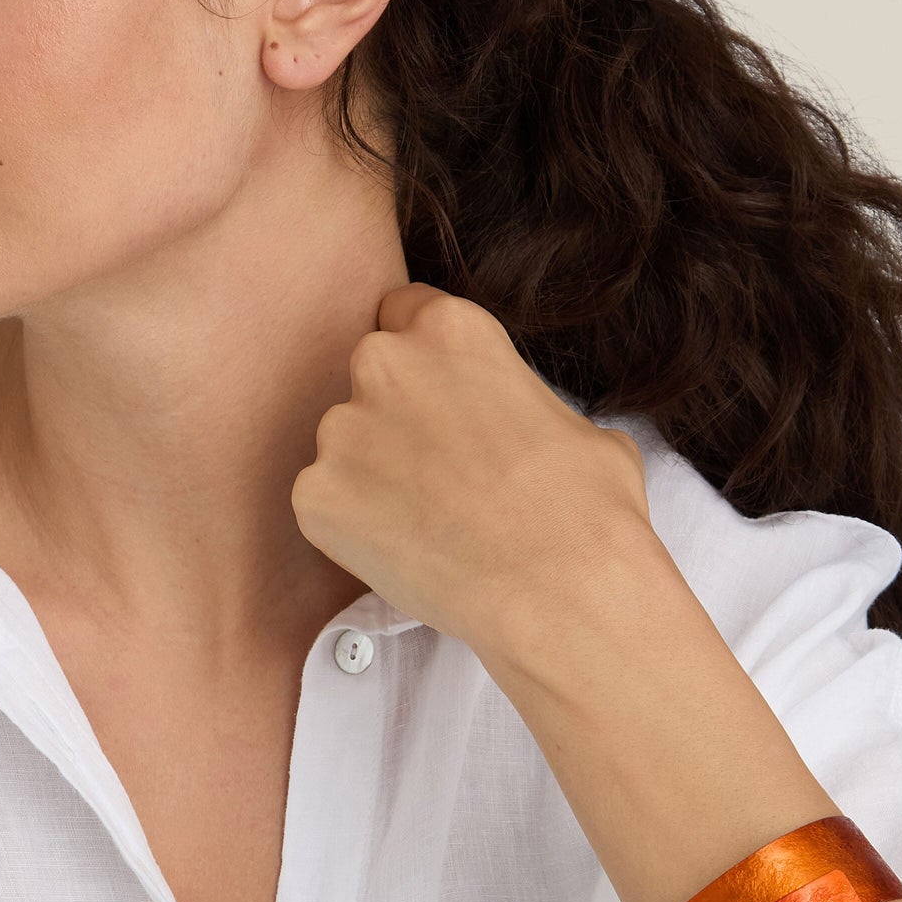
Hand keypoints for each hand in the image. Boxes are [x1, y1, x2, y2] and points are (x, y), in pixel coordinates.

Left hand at [290, 280, 655, 654]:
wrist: (556, 589)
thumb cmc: (587, 509)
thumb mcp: (578, 423)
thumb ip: (524, 406)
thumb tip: (527, 432)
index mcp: (450, 330)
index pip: (404, 312)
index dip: (423, 362)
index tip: (437, 398)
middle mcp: (384, 364)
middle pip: (371, 377)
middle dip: (394, 416)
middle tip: (439, 472)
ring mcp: (340, 430)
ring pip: (345, 444)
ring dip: (372, 474)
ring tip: (428, 523)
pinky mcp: (314, 495)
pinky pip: (325, 504)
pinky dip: (353, 528)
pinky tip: (406, 552)